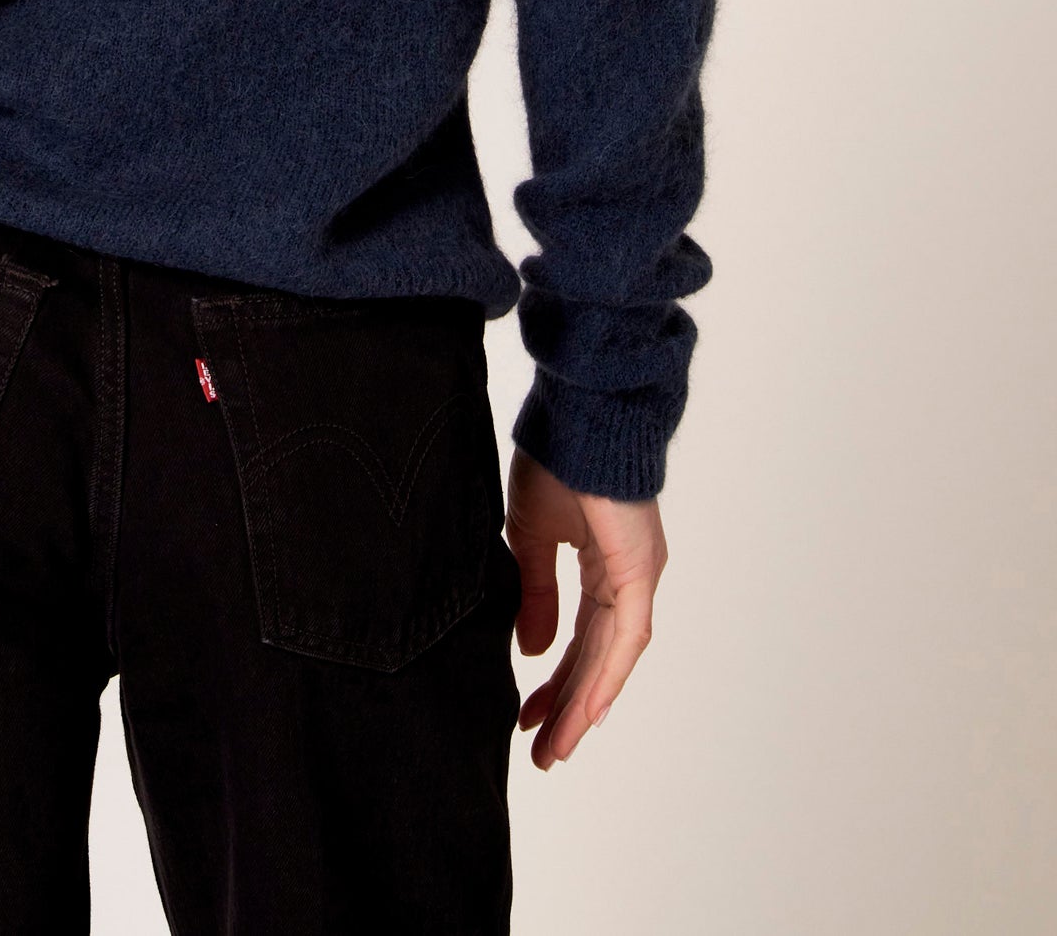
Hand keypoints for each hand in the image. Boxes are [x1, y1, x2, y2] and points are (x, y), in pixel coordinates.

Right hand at [505, 449, 666, 769]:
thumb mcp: (530, 535)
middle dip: (566, 705)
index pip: (579, 637)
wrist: (579, 416)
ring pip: (612, 656)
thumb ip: (535, 593)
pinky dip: (607, 675)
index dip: (554, 678)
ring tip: (554, 746)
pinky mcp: (638, 571)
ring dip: (582, 703)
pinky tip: (586, 710)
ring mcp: (637, 576)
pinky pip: (626, 637)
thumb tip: (534, 650)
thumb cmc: (555, 458)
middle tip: (542, 750)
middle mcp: (626, 577)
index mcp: (602, 564)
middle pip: (597, 658)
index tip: (526, 712)